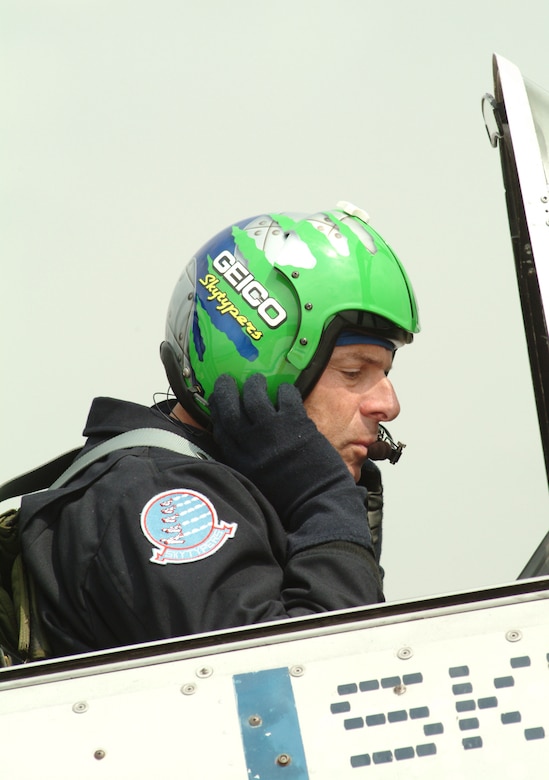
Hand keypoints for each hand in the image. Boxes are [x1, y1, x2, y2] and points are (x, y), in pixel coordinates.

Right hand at [209, 374, 370, 550]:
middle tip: (228, 380)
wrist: (317, 504)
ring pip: (254, 395)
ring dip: (254, 384)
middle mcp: (250, 443)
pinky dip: (284, 389)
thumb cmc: (290, 499)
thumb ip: (245, 461)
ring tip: (257, 381)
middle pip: (228, 407)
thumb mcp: (255, 482)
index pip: (219, 427)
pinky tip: (285, 391)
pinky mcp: (296, 423)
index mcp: (239, 461)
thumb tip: (242, 441)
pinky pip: (284, 396)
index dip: (216, 410)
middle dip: (225, 390)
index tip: (218, 401)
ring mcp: (272, 431)